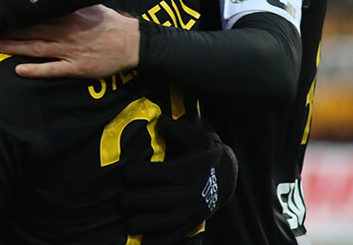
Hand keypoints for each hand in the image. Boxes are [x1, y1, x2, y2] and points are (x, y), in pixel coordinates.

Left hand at [0, 5, 140, 77]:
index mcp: (68, 15)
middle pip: (32, 30)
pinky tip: (19, 70)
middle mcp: (66, 32)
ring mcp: (70, 51)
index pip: (38, 12)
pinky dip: (36, 70)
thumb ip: (71, 0)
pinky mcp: (76, 68)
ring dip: (16, 48)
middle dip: (10, 30)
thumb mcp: (90, 4)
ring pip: (38, 49)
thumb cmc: (110, 23)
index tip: (2, 11)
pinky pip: (53, 70)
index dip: (19, 13)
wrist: (132, 43)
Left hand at [121, 117, 237, 242]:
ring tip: (131, 215)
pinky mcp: (188, 228)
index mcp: (180, 172)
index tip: (128, 174)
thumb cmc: (206, 154)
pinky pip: (164, 240)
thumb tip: (159, 119)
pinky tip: (143, 235)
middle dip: (125, 199)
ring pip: (145, 224)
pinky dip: (150, 240)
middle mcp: (181, 195)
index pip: (141, 175)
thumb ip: (176, 127)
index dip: (129, 174)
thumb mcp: (196, 136)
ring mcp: (185, 215)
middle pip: (137, 201)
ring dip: (133, 221)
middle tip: (124, 197)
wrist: (228, 179)